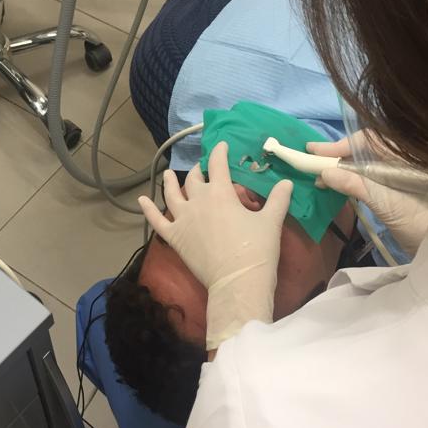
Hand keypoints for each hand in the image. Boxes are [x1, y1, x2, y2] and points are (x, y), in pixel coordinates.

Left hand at [138, 142, 292, 348]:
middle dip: (198, 170)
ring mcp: (182, 219)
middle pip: (194, 179)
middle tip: (202, 169)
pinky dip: (148, 210)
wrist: (237, 281)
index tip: (221, 146)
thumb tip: (287, 182)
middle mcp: (197, 201)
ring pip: (172, 195)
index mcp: (220, 193)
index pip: (218, 165)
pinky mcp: (174, 237)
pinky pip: (156, 220)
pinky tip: (141, 200)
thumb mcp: (271, 222)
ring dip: (169, 182)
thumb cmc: (257, 250)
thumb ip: (278, 199)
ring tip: (167, 174)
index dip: (219, 152)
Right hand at [307, 133, 427, 254]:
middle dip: (337, 153)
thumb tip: (325, 173)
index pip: (368, 140)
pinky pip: (367, 175)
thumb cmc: (419, 223)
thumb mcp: (386, 204)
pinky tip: (334, 183)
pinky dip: (349, 178)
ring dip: (340, 167)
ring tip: (318, 174)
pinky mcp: (395, 188)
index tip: (316, 152)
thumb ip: (357, 186)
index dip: (341, 144)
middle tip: (311, 155)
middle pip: (364, 148)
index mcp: (404, 156)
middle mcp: (401, 160)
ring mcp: (398, 174)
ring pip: (364, 162)